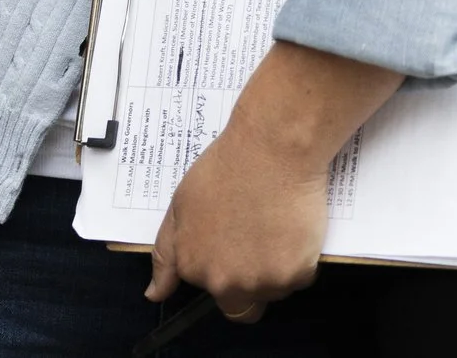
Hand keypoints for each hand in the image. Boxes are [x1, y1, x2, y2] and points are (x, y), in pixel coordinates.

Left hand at [146, 42, 396, 319]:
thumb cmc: (225, 169)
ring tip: (276, 228)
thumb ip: (165, 256)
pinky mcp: (296, 273)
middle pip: (245, 307)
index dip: (228, 270)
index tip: (237, 243)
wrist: (272, 148)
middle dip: (252, 282)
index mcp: (195, 268)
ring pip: (275, 291)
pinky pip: (302, 277)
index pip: (216, 296)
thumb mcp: (180, 206)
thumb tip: (154, 295)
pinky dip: (302, 258)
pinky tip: (294, 226)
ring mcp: (262, 282)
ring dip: (277, 270)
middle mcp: (225, 284)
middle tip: (260, 242)